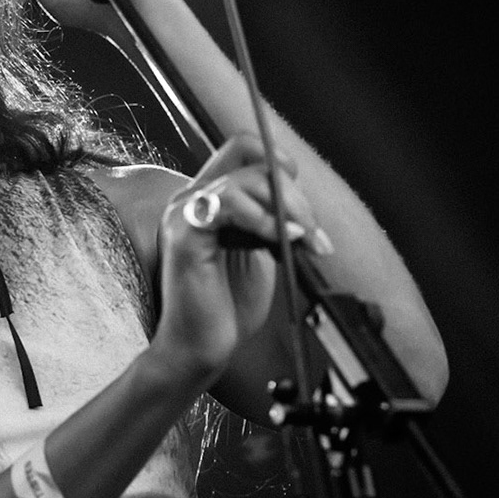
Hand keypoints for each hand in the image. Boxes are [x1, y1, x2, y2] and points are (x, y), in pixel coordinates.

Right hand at [148, 133, 319, 391]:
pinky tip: (282, 241)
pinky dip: (264, 219)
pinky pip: (229, 204)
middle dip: (292, 191)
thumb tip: (303, 205)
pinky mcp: (186, 233)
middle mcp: (193, 196)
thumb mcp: (260, 252)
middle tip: (313, 232)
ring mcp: (186, 211)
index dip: (281, 167)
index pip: (244, 148)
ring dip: (288, 207)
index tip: (303, 210)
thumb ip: (272, 221)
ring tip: (303, 240)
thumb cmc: (228, 307)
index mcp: (210, 198)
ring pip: (247, 178)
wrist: (200, 348)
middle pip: (249, 153)